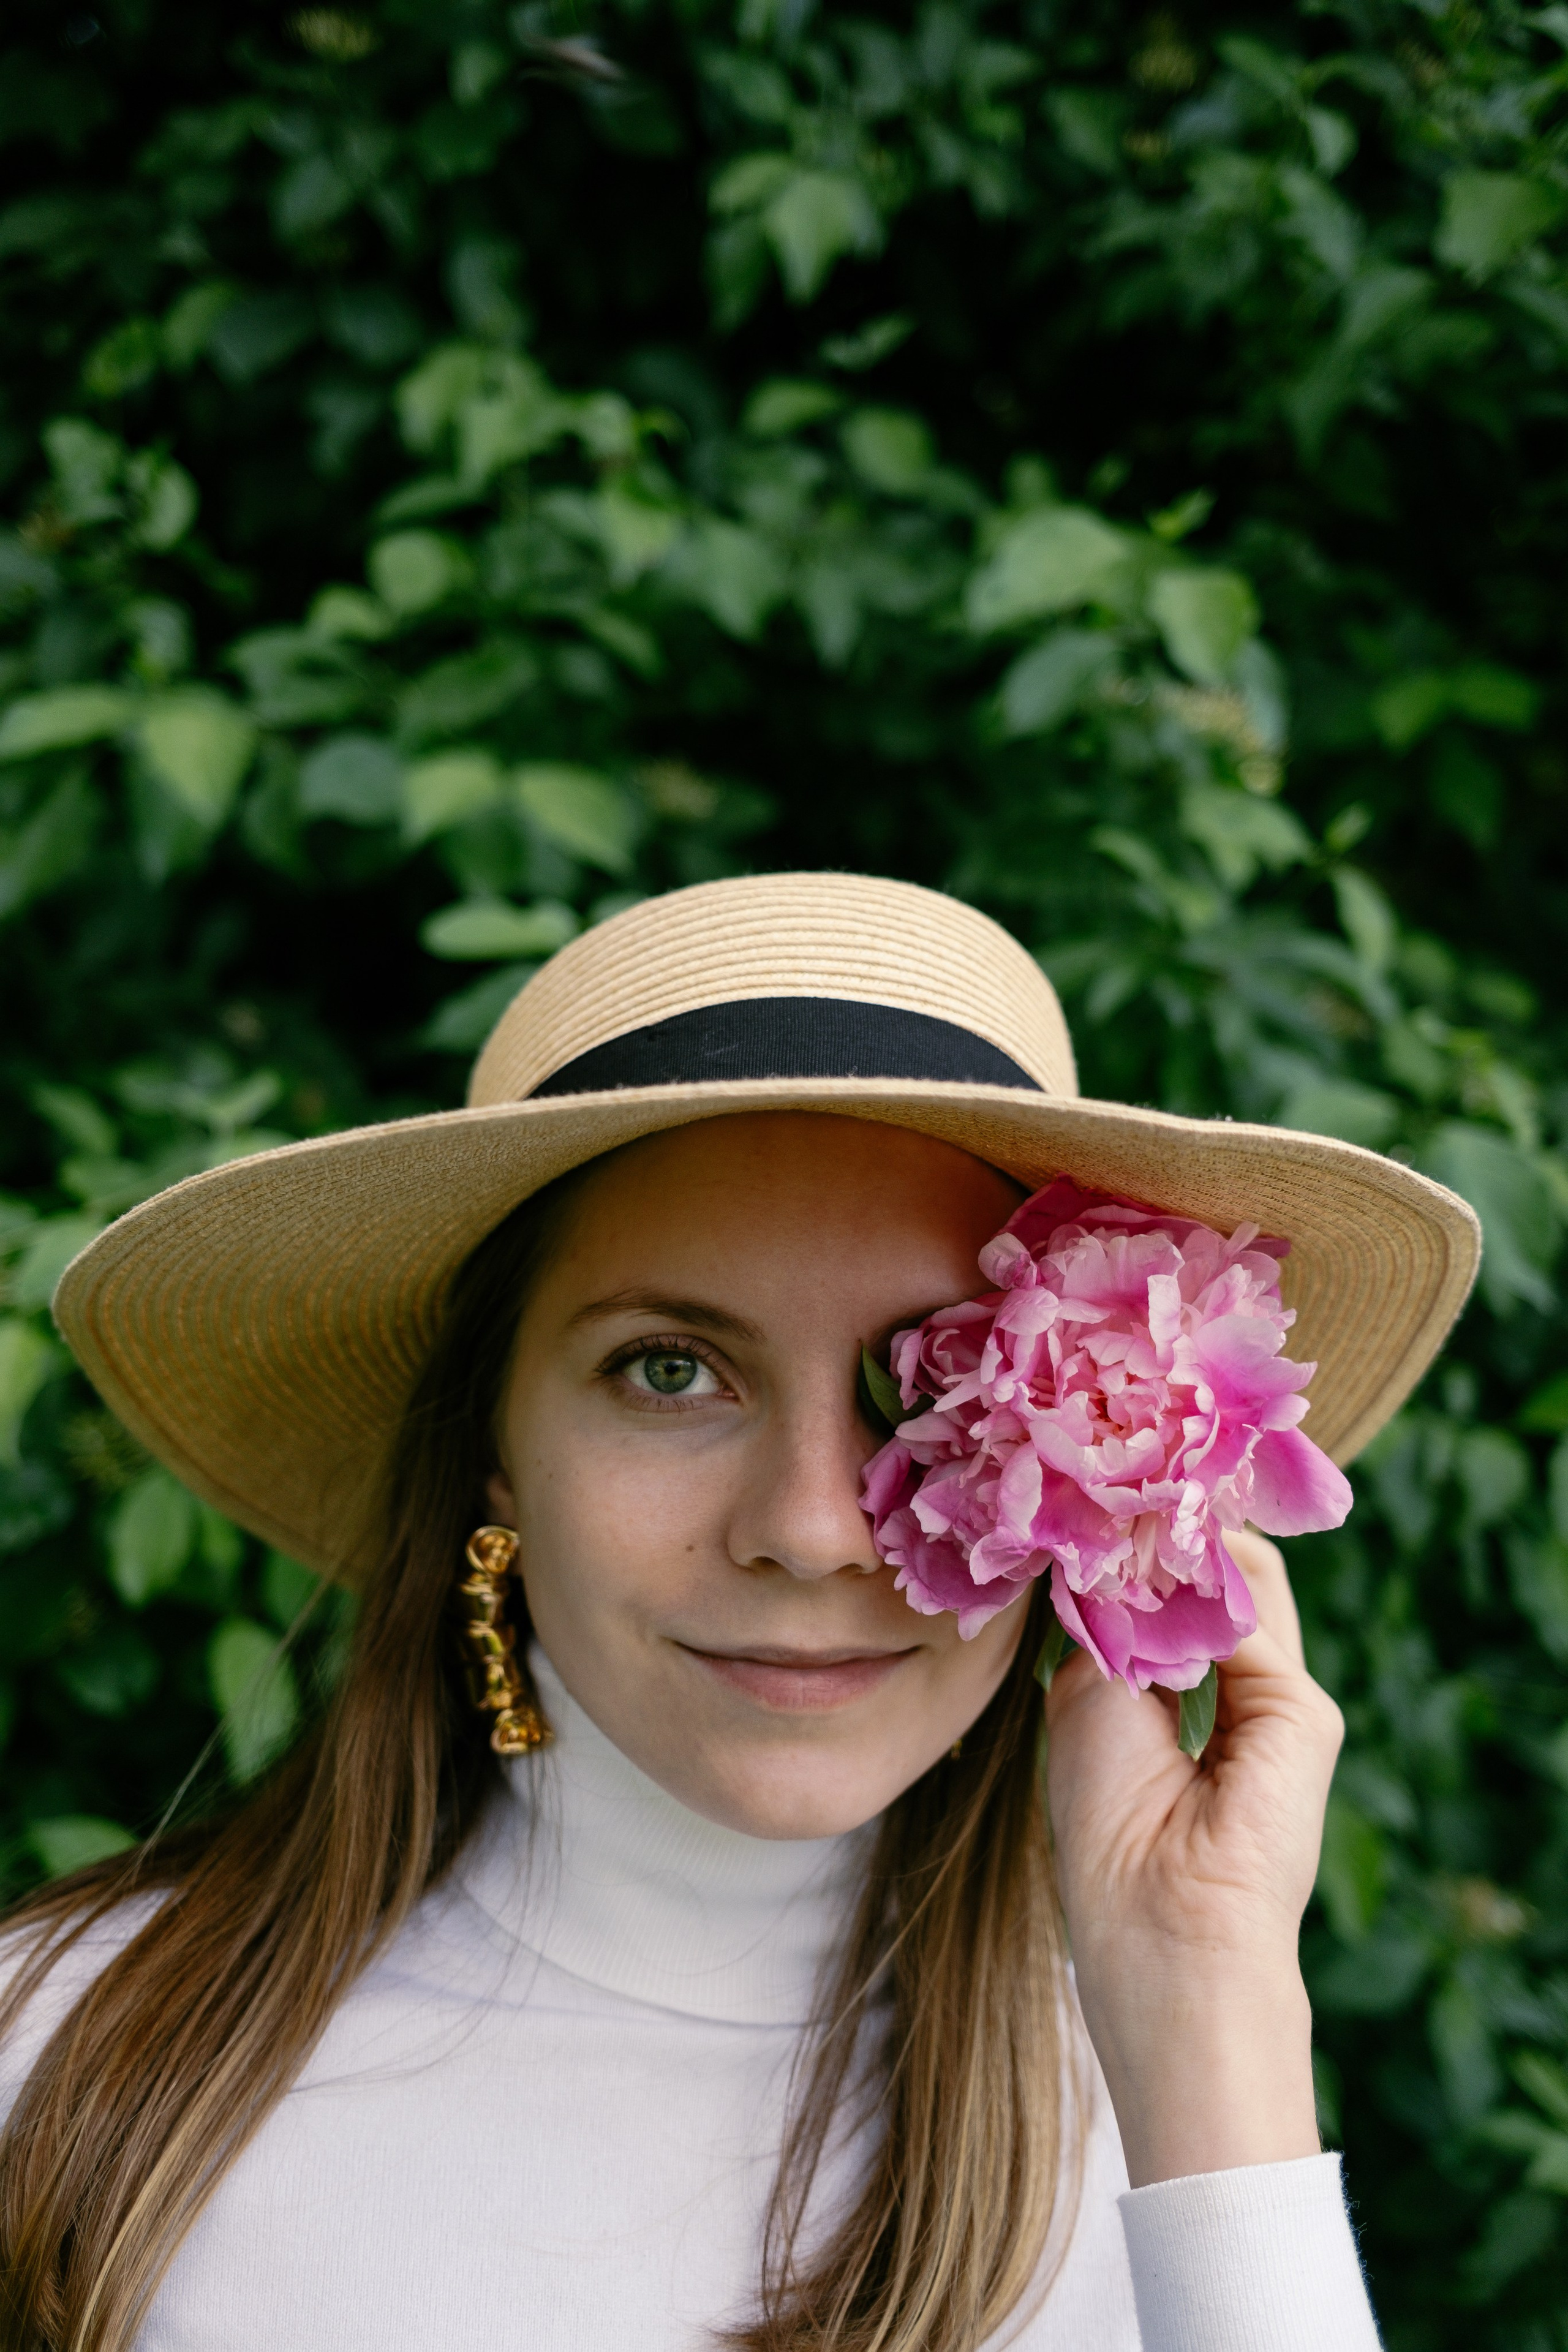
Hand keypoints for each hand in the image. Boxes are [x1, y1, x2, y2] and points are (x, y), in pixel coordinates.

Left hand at [1044, 1529, 1342, 2186]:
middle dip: (1158, 1527)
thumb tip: (1124, 1533)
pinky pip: (1248, 1619)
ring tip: (1123, 1531)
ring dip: (1173, 1549)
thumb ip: (1119, 1617)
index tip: (1093, 1490)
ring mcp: (1277, 1699)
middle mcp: (1231, 1685)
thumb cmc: (1107, 1832)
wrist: (1163, 1935)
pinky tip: (1153, 1605)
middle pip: (1205, 1568)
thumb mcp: (1093, 1696)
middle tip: (1111, 1484)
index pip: (1165, 1585)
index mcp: (1174, 1690)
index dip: (1131, 1540)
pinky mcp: (1305, 1716)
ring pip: (1236, 1575)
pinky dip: (1195, 1602)